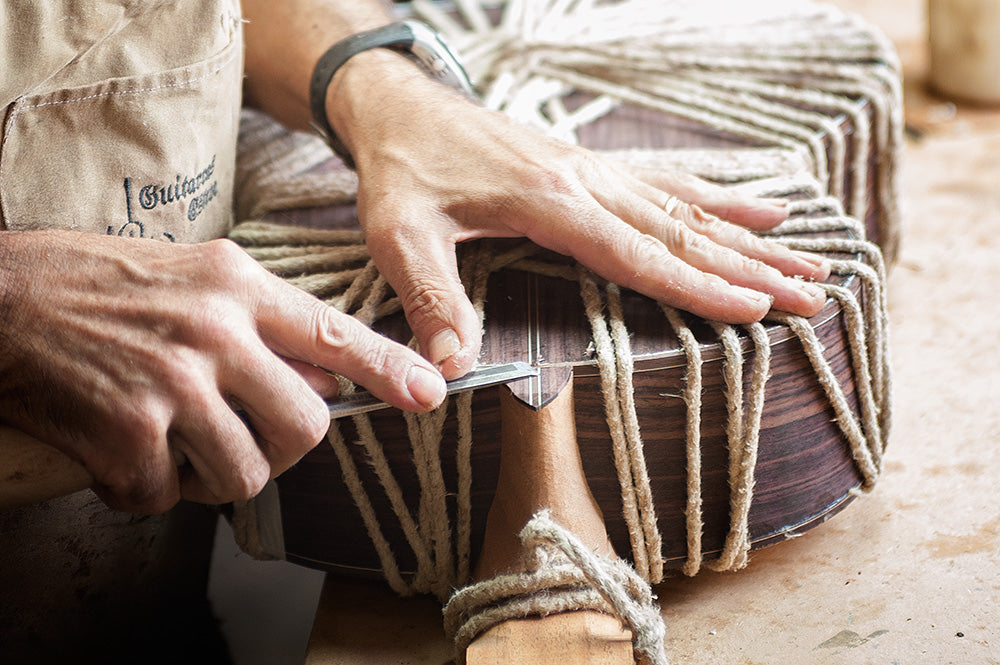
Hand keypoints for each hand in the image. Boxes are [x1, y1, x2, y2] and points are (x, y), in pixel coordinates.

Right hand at [0, 231, 445, 511]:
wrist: (0, 299)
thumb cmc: (99, 285)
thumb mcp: (196, 276)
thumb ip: (264, 322)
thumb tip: (326, 373)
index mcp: (237, 286)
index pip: (334, 333)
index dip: (388, 370)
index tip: (428, 395)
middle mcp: (215, 333)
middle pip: (304, 426)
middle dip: (282, 448)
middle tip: (243, 438)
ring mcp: (172, 384)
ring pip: (245, 474)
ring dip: (212, 476)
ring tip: (174, 446)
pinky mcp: (126, 434)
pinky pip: (167, 497)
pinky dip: (146, 489)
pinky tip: (119, 453)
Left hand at [334, 56, 829, 379]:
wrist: (397, 106)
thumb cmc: (398, 172)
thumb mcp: (400, 236)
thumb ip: (431, 298)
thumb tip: (452, 370)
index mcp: (548, 201)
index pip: (638, 253)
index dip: (698, 288)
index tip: (758, 312)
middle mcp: (586, 181)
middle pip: (682, 230)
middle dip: (750, 268)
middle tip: (813, 293)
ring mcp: (593, 169)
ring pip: (687, 208)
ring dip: (749, 239)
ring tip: (809, 259)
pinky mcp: (588, 166)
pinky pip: (667, 183)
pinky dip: (719, 198)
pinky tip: (760, 205)